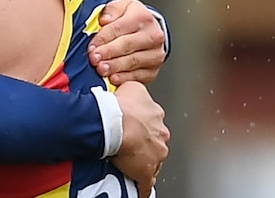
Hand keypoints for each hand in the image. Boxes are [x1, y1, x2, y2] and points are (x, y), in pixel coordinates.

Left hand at [88, 0, 165, 84]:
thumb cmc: (130, 18)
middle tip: (94, 59)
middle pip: (126, 45)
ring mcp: (154, 54)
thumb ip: (111, 10)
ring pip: (132, 61)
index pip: (119, 28)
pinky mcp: (152, 70)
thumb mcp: (120, 6)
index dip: (103, 38)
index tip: (91, 46)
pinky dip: (124, 78)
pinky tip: (113, 78)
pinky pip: (138, 76)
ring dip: (114, 67)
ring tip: (101, 69)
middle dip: (108, 53)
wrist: (147, 30)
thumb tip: (104, 19)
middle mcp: (152, 36)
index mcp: (142, 17)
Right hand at [111, 82, 168, 196]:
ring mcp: (156, 153)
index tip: (133, 125)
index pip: (153, 121)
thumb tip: (134, 90)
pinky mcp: (146, 171)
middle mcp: (160, 134)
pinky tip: (138, 187)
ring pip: (152, 159)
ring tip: (130, 161)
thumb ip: (137, 91)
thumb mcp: (133, 87)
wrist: (114, 121)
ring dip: (143, 160)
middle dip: (145, 142)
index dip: (142, 123)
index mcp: (156, 115)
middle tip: (130, 142)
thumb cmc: (120, 105)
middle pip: (155, 140)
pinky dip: (142, 185)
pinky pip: (145, 182)